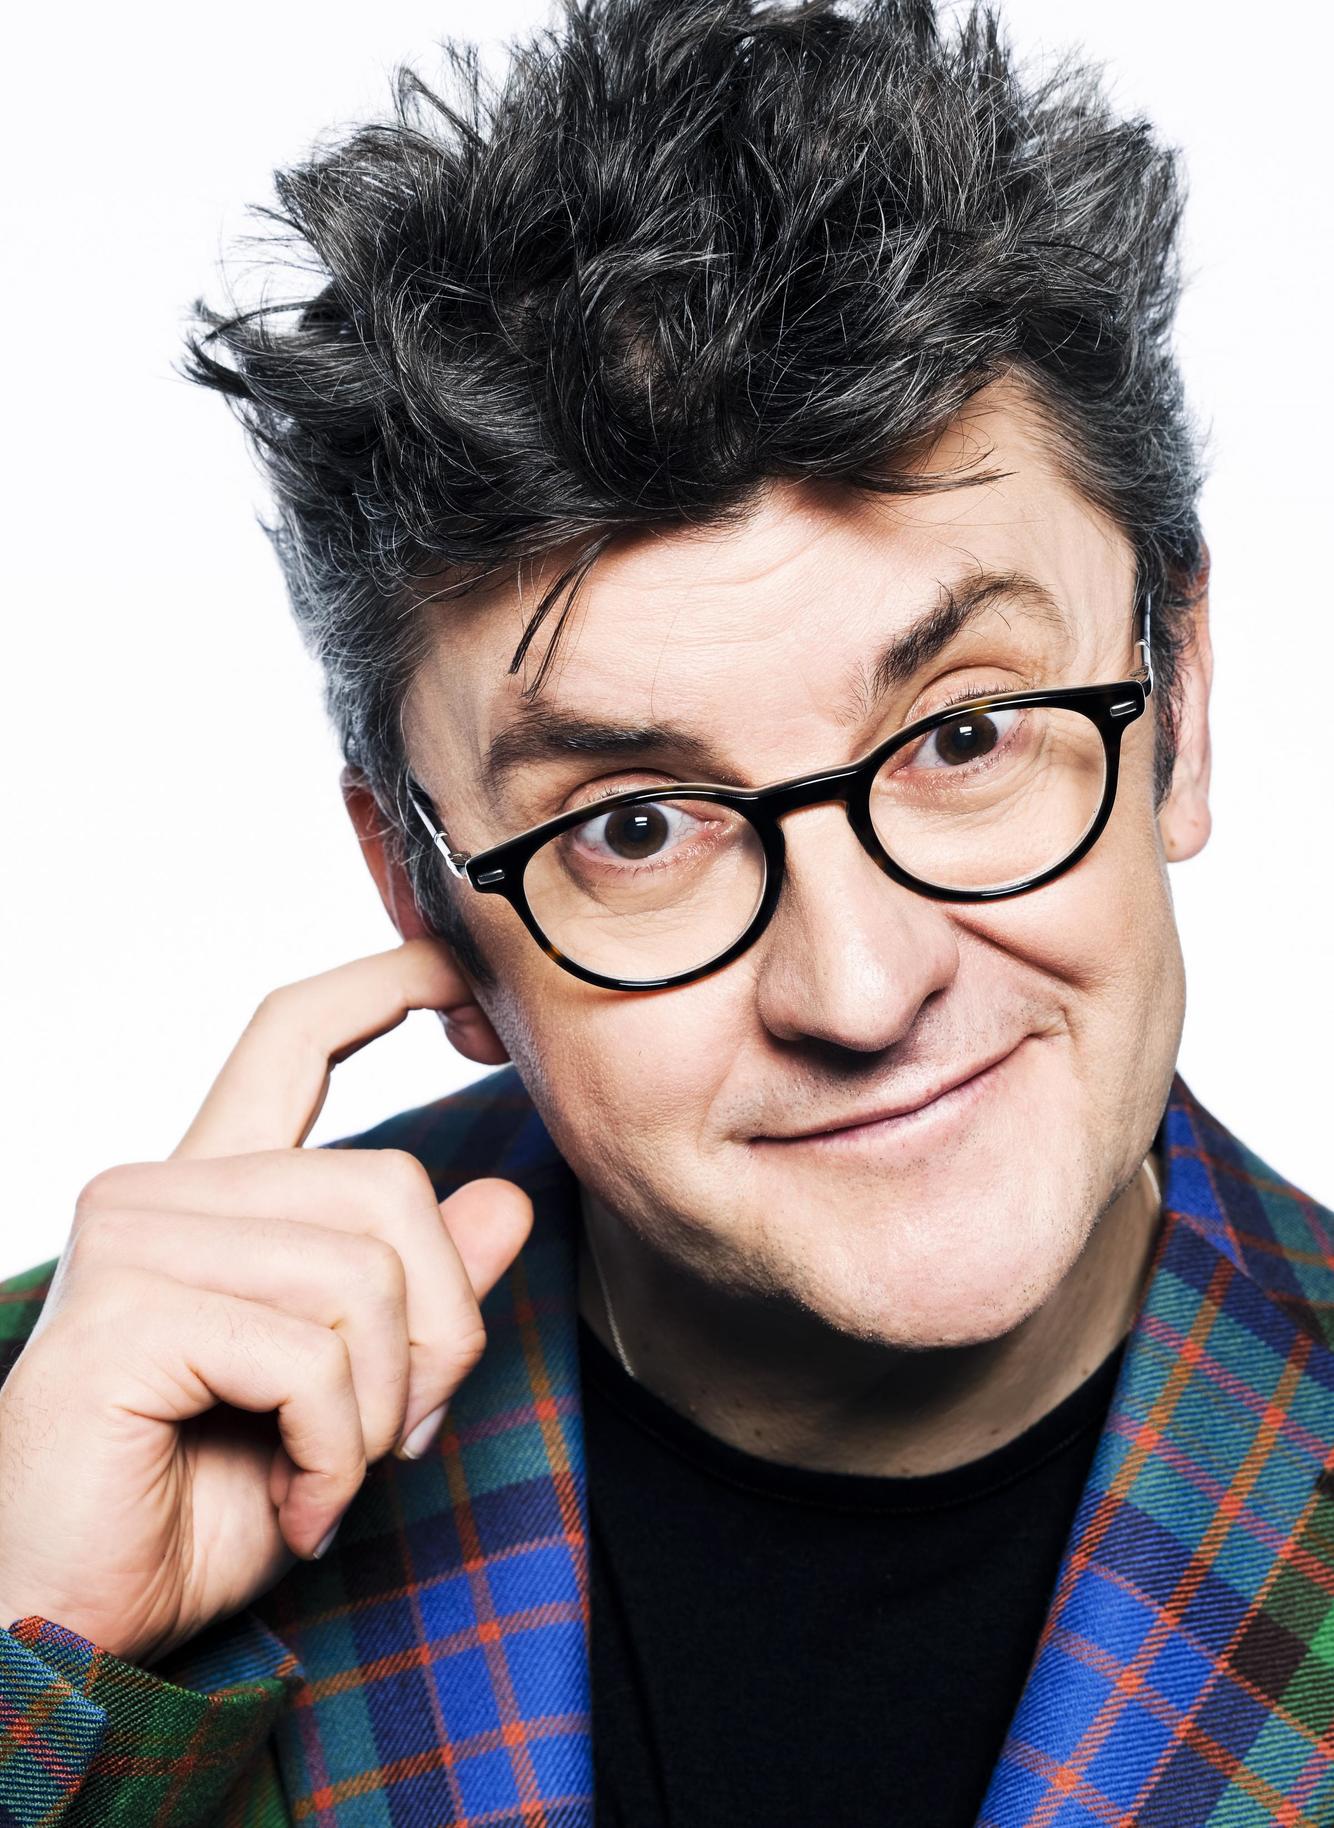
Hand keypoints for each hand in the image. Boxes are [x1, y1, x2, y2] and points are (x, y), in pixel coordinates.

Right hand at [0, 939, 532, 1666]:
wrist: (76, 1629)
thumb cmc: (198, 1511)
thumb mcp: (348, 1398)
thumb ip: (418, 1297)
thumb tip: (504, 1200)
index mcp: (211, 1190)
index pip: (293, 1035)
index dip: (381, 983)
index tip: (454, 968)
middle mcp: (162, 1189)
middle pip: (390, 1184)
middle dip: (439, 1330)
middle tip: (395, 1438)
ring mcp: (134, 1239)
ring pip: (366, 1273)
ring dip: (381, 1410)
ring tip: (326, 1478)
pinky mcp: (124, 1311)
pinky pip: (314, 1355)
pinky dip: (335, 1451)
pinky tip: (294, 1503)